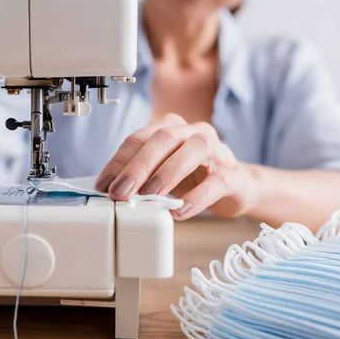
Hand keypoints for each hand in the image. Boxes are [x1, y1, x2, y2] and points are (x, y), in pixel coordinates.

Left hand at [95, 114, 258, 220]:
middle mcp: (193, 132)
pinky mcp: (234, 175)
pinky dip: (197, 197)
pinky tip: (180, 210)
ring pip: (194, 150)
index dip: (118, 162)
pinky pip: (216, 182)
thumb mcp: (160, 174)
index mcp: (171, 128)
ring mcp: (217, 150)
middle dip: (138, 166)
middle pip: (163, 139)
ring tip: (150, 195)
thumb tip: (108, 189)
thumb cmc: (192, 177)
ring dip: (168, 173)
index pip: (138, 139)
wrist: (236, 187)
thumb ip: (139, 176)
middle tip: (120, 192)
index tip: (104, 185)